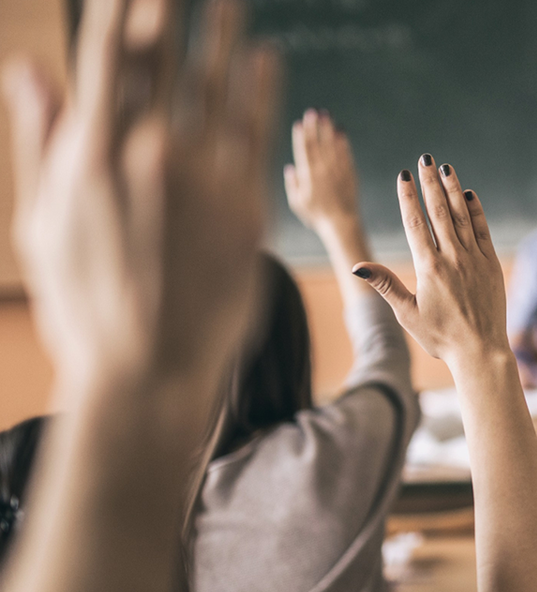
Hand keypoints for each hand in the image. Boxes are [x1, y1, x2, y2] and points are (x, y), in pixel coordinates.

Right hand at [4, 0, 277, 382]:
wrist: (147, 372)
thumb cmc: (83, 305)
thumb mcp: (42, 222)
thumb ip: (40, 141)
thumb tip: (29, 67)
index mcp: (92, 153)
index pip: (108, 57)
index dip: (123, 10)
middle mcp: (149, 153)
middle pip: (164, 59)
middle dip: (174, 9)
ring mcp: (202, 179)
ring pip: (218, 85)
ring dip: (225, 34)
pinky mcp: (246, 208)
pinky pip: (257, 134)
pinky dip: (261, 91)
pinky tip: (268, 59)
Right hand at [284, 108, 360, 232]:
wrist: (341, 224)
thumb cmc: (316, 215)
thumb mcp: (297, 203)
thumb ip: (292, 184)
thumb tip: (290, 167)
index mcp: (308, 177)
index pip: (303, 151)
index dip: (301, 136)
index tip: (299, 122)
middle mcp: (322, 171)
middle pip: (317, 144)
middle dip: (314, 126)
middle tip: (313, 111)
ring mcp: (337, 171)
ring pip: (332, 146)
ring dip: (328, 129)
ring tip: (327, 114)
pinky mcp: (349, 174)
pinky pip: (346, 154)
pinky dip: (343, 142)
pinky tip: (341, 130)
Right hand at [353, 157, 508, 372]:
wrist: (480, 351)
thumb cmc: (440, 337)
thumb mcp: (407, 313)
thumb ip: (385, 285)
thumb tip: (357, 266)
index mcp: (429, 268)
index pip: (415, 223)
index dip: (408, 196)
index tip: (403, 175)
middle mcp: (453, 258)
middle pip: (439, 211)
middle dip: (430, 182)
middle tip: (424, 159)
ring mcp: (474, 259)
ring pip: (462, 216)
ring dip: (453, 189)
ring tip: (446, 168)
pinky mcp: (491, 264)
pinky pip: (483, 230)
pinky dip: (476, 210)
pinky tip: (469, 194)